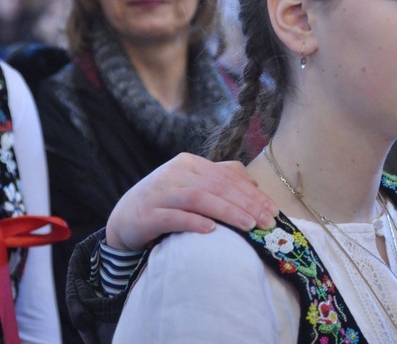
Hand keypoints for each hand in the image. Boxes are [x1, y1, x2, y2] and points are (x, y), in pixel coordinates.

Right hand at [105, 153, 278, 250]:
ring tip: (249, 226)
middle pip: (218, 186)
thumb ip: (220, 179)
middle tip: (267, 222)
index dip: (253, 193)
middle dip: (247, 204)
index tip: (273, 211)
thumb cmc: (166, 203)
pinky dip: (194, 222)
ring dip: (227, 212)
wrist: (123, 219)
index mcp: (190, 164)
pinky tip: (211, 231)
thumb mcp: (193, 185)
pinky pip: (174, 216)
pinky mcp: (146, 214)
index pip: (228, 176)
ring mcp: (160, 192)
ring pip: (200, 198)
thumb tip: (254, 183)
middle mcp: (175, 173)